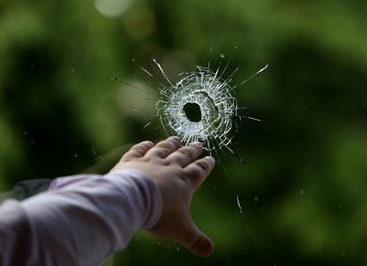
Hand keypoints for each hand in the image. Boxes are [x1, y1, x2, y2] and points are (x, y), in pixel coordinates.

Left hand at [110, 136, 214, 256]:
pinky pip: (139, 150)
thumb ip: (196, 240)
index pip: (199, 171)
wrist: (132, 200)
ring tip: (176, 138)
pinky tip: (147, 143)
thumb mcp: (180, 230)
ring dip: (170, 144)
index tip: (211, 159)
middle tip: (198, 143)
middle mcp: (169, 168)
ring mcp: (150, 161)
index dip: (206, 165)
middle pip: (184, 156)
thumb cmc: (159, 214)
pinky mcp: (132, 161)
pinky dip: (143, 146)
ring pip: (163, 149)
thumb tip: (210, 251)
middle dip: (192, 150)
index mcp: (184, 182)